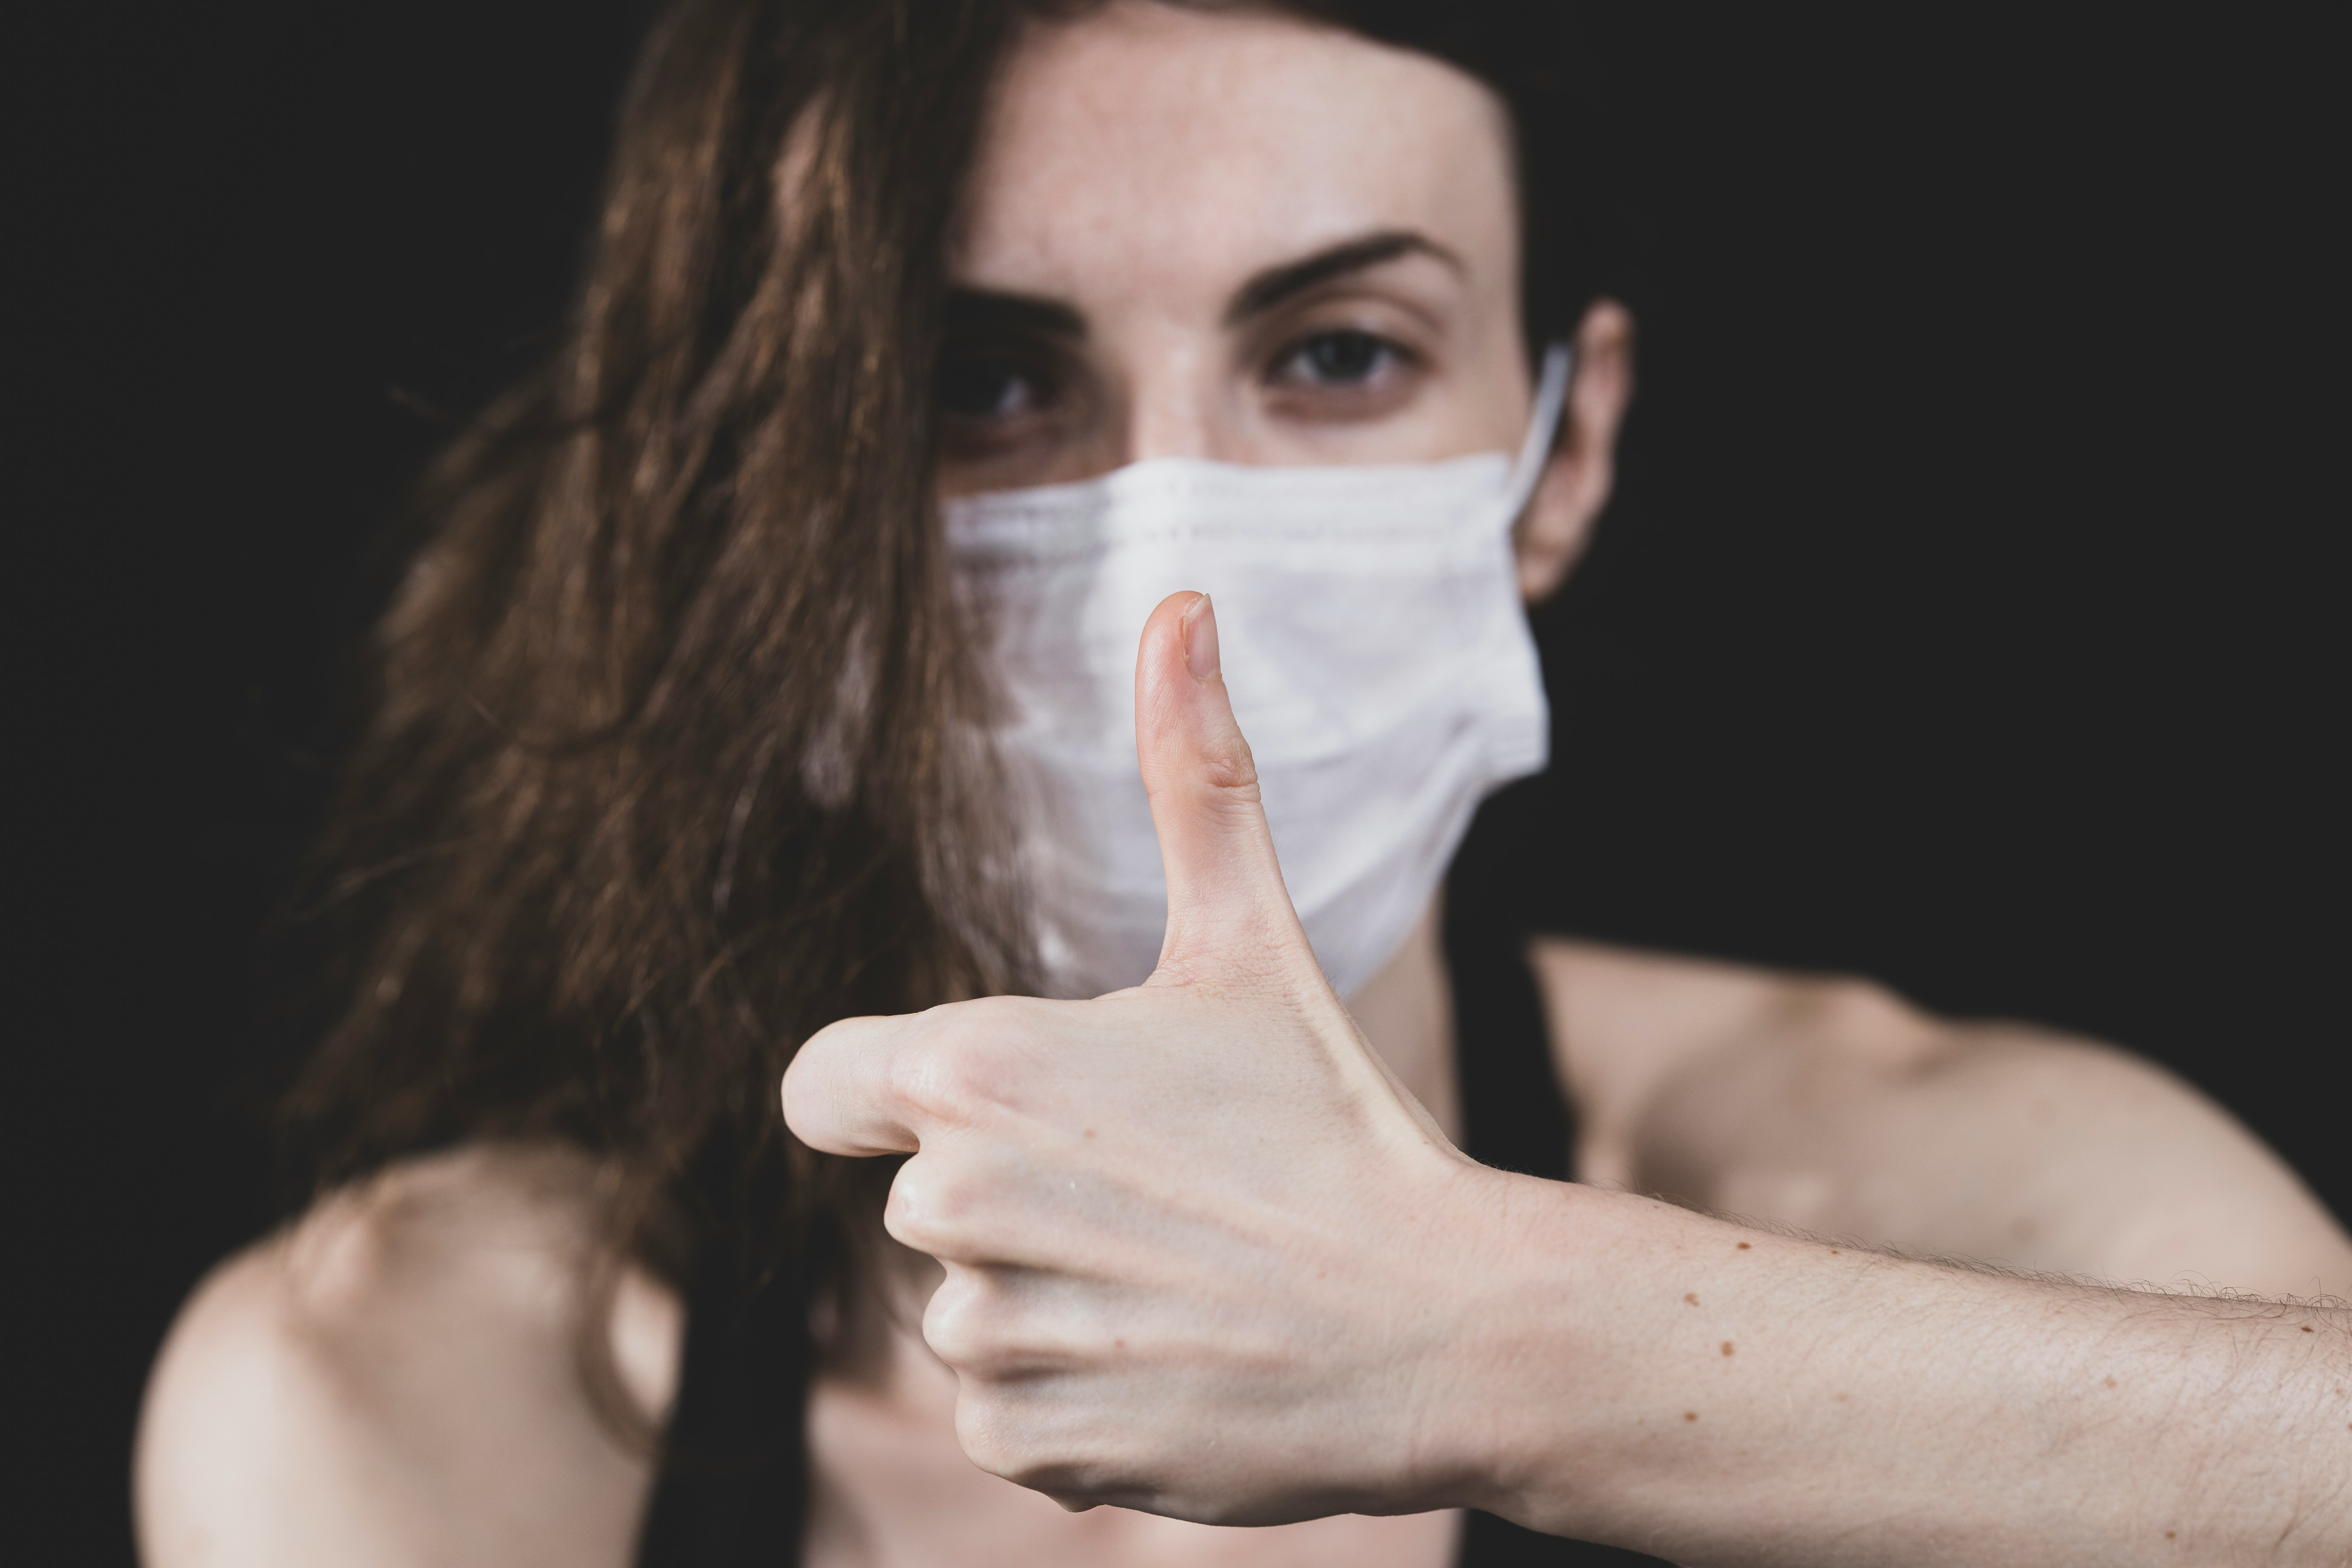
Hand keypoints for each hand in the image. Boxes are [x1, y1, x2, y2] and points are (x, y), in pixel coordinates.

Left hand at [783, 590, 1494, 1521]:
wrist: (1442, 1324)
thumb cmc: (1334, 1121)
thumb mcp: (1251, 939)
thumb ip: (1192, 773)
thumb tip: (1180, 602)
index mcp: (974, 1072)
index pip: (824, 1086)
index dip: (890, 1093)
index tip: (995, 1106)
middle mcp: (953, 1208)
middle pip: (921, 1197)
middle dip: (1016, 1192)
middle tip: (1160, 1191)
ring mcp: (987, 1339)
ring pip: (967, 1307)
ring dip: (1050, 1294)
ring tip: (1180, 1276)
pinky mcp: (1023, 1446)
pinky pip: (1000, 1411)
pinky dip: (1071, 1393)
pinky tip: (1175, 1356)